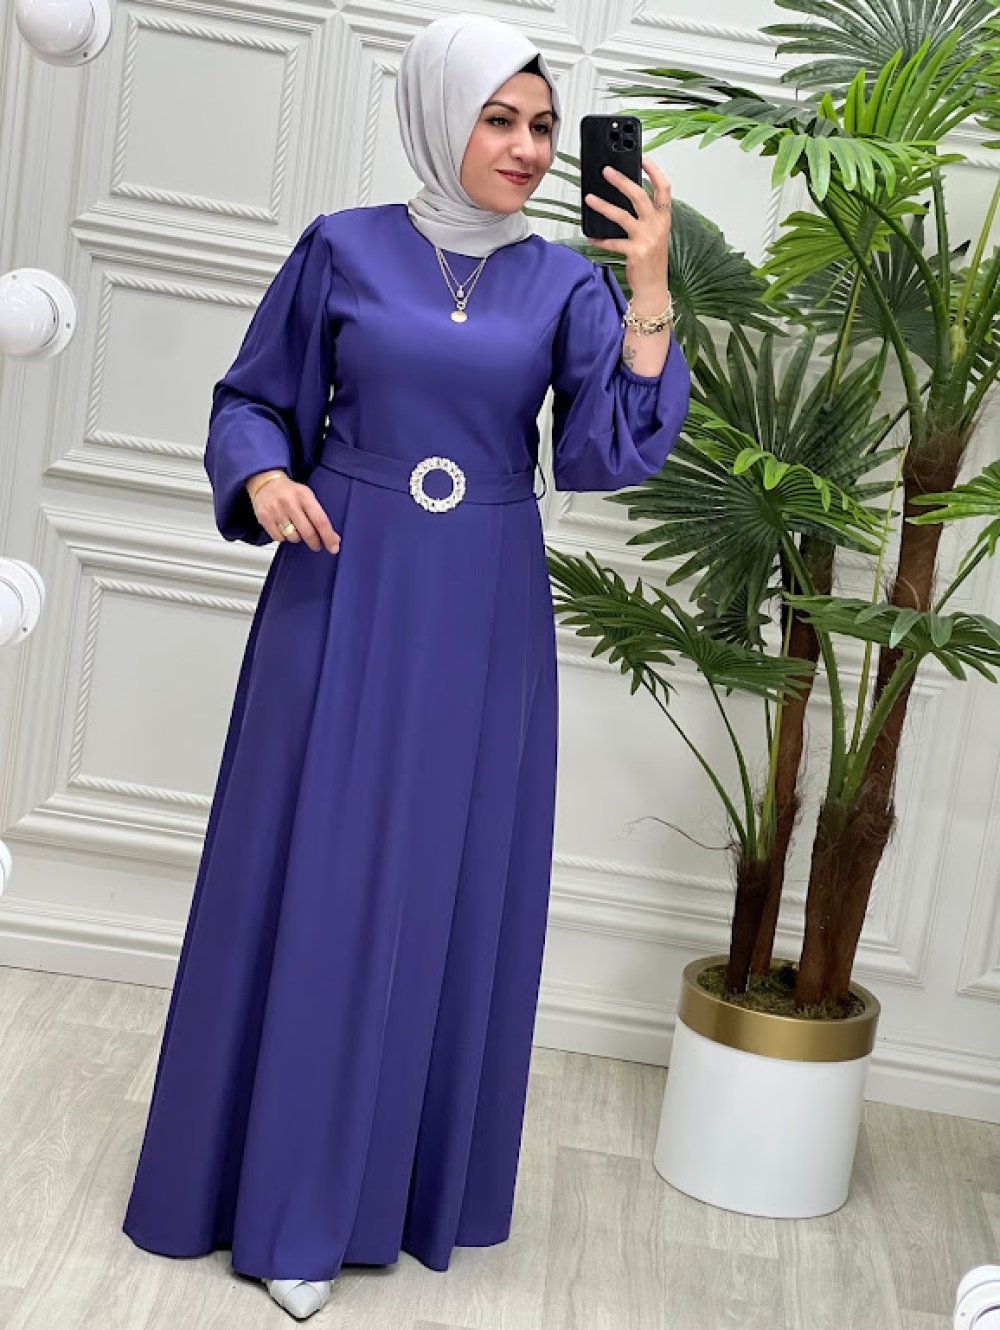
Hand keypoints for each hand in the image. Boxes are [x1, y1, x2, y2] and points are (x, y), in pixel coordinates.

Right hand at [249, 473, 340, 552]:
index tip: (333, 548)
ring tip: (295, 528)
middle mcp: (290, 503)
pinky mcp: (264, 518)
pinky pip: (279, 538)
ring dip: (297, 537)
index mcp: (304, 496)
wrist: (266, 482)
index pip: (320, 520)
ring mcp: (276, 511)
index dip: (328, 536)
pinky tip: (283, 528)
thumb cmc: (290, 492)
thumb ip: (318, 515)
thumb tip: (333, 538)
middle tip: (316, 545)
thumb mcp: (307, 496)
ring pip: (293, 537)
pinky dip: (283, 537)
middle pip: (307, 532)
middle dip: (314, 542)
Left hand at [584, 155, 671, 297]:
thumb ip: (645, 216)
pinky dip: (600, 239)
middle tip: (606, 171)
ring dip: (603, 206)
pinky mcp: (635, 253)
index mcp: (663, 217)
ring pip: (622, 216)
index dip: (654, 170)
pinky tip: (591, 236)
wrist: (654, 288)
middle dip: (622, 181)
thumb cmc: (652, 261)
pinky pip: (613, 242)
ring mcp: (646, 239)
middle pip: (640, 195)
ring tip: (589, 198)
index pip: (663, 187)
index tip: (642, 158)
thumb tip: (624, 196)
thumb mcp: (654, 234)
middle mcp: (657, 225)